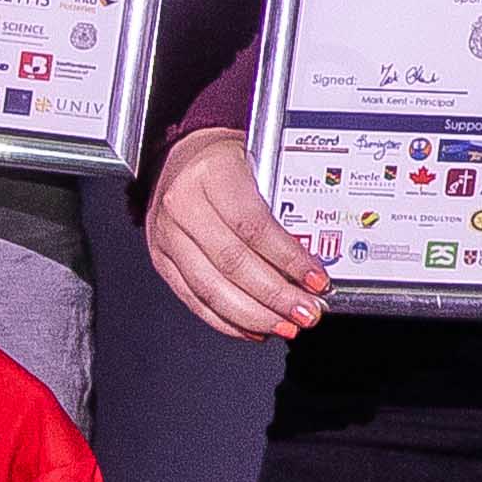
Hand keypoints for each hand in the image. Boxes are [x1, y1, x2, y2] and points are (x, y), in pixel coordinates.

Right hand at [143, 127, 326, 341]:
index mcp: (212, 174)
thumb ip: (285, 203)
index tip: (317, 279)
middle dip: (276, 296)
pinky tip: (255, 329)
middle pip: (233, 263)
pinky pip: (193, 299)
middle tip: (308, 312)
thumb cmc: (227, 159)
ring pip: (211, 288)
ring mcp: (167, 236)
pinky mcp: (162, 260)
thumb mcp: (261, 162)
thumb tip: (320, 254)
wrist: (182, 152)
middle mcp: (183, 205)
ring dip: (255, 315)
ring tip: (287, 326)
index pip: (254, 226)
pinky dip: (227, 320)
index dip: (289, 258)